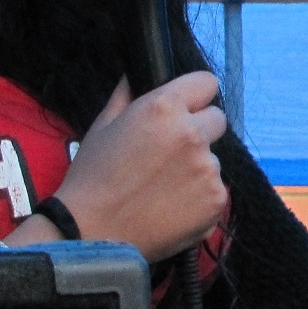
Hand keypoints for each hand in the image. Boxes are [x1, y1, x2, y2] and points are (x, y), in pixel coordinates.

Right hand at [43, 72, 229, 261]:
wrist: (91, 234)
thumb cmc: (92, 178)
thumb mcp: (103, 126)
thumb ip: (127, 94)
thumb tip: (137, 74)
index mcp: (165, 108)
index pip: (207, 83)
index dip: (195, 96)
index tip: (187, 108)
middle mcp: (193, 134)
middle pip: (217, 120)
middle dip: (199, 131)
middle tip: (169, 154)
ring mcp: (208, 170)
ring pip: (213, 160)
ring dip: (196, 169)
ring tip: (162, 188)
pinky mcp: (216, 202)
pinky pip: (215, 191)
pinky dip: (199, 199)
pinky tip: (171, 208)